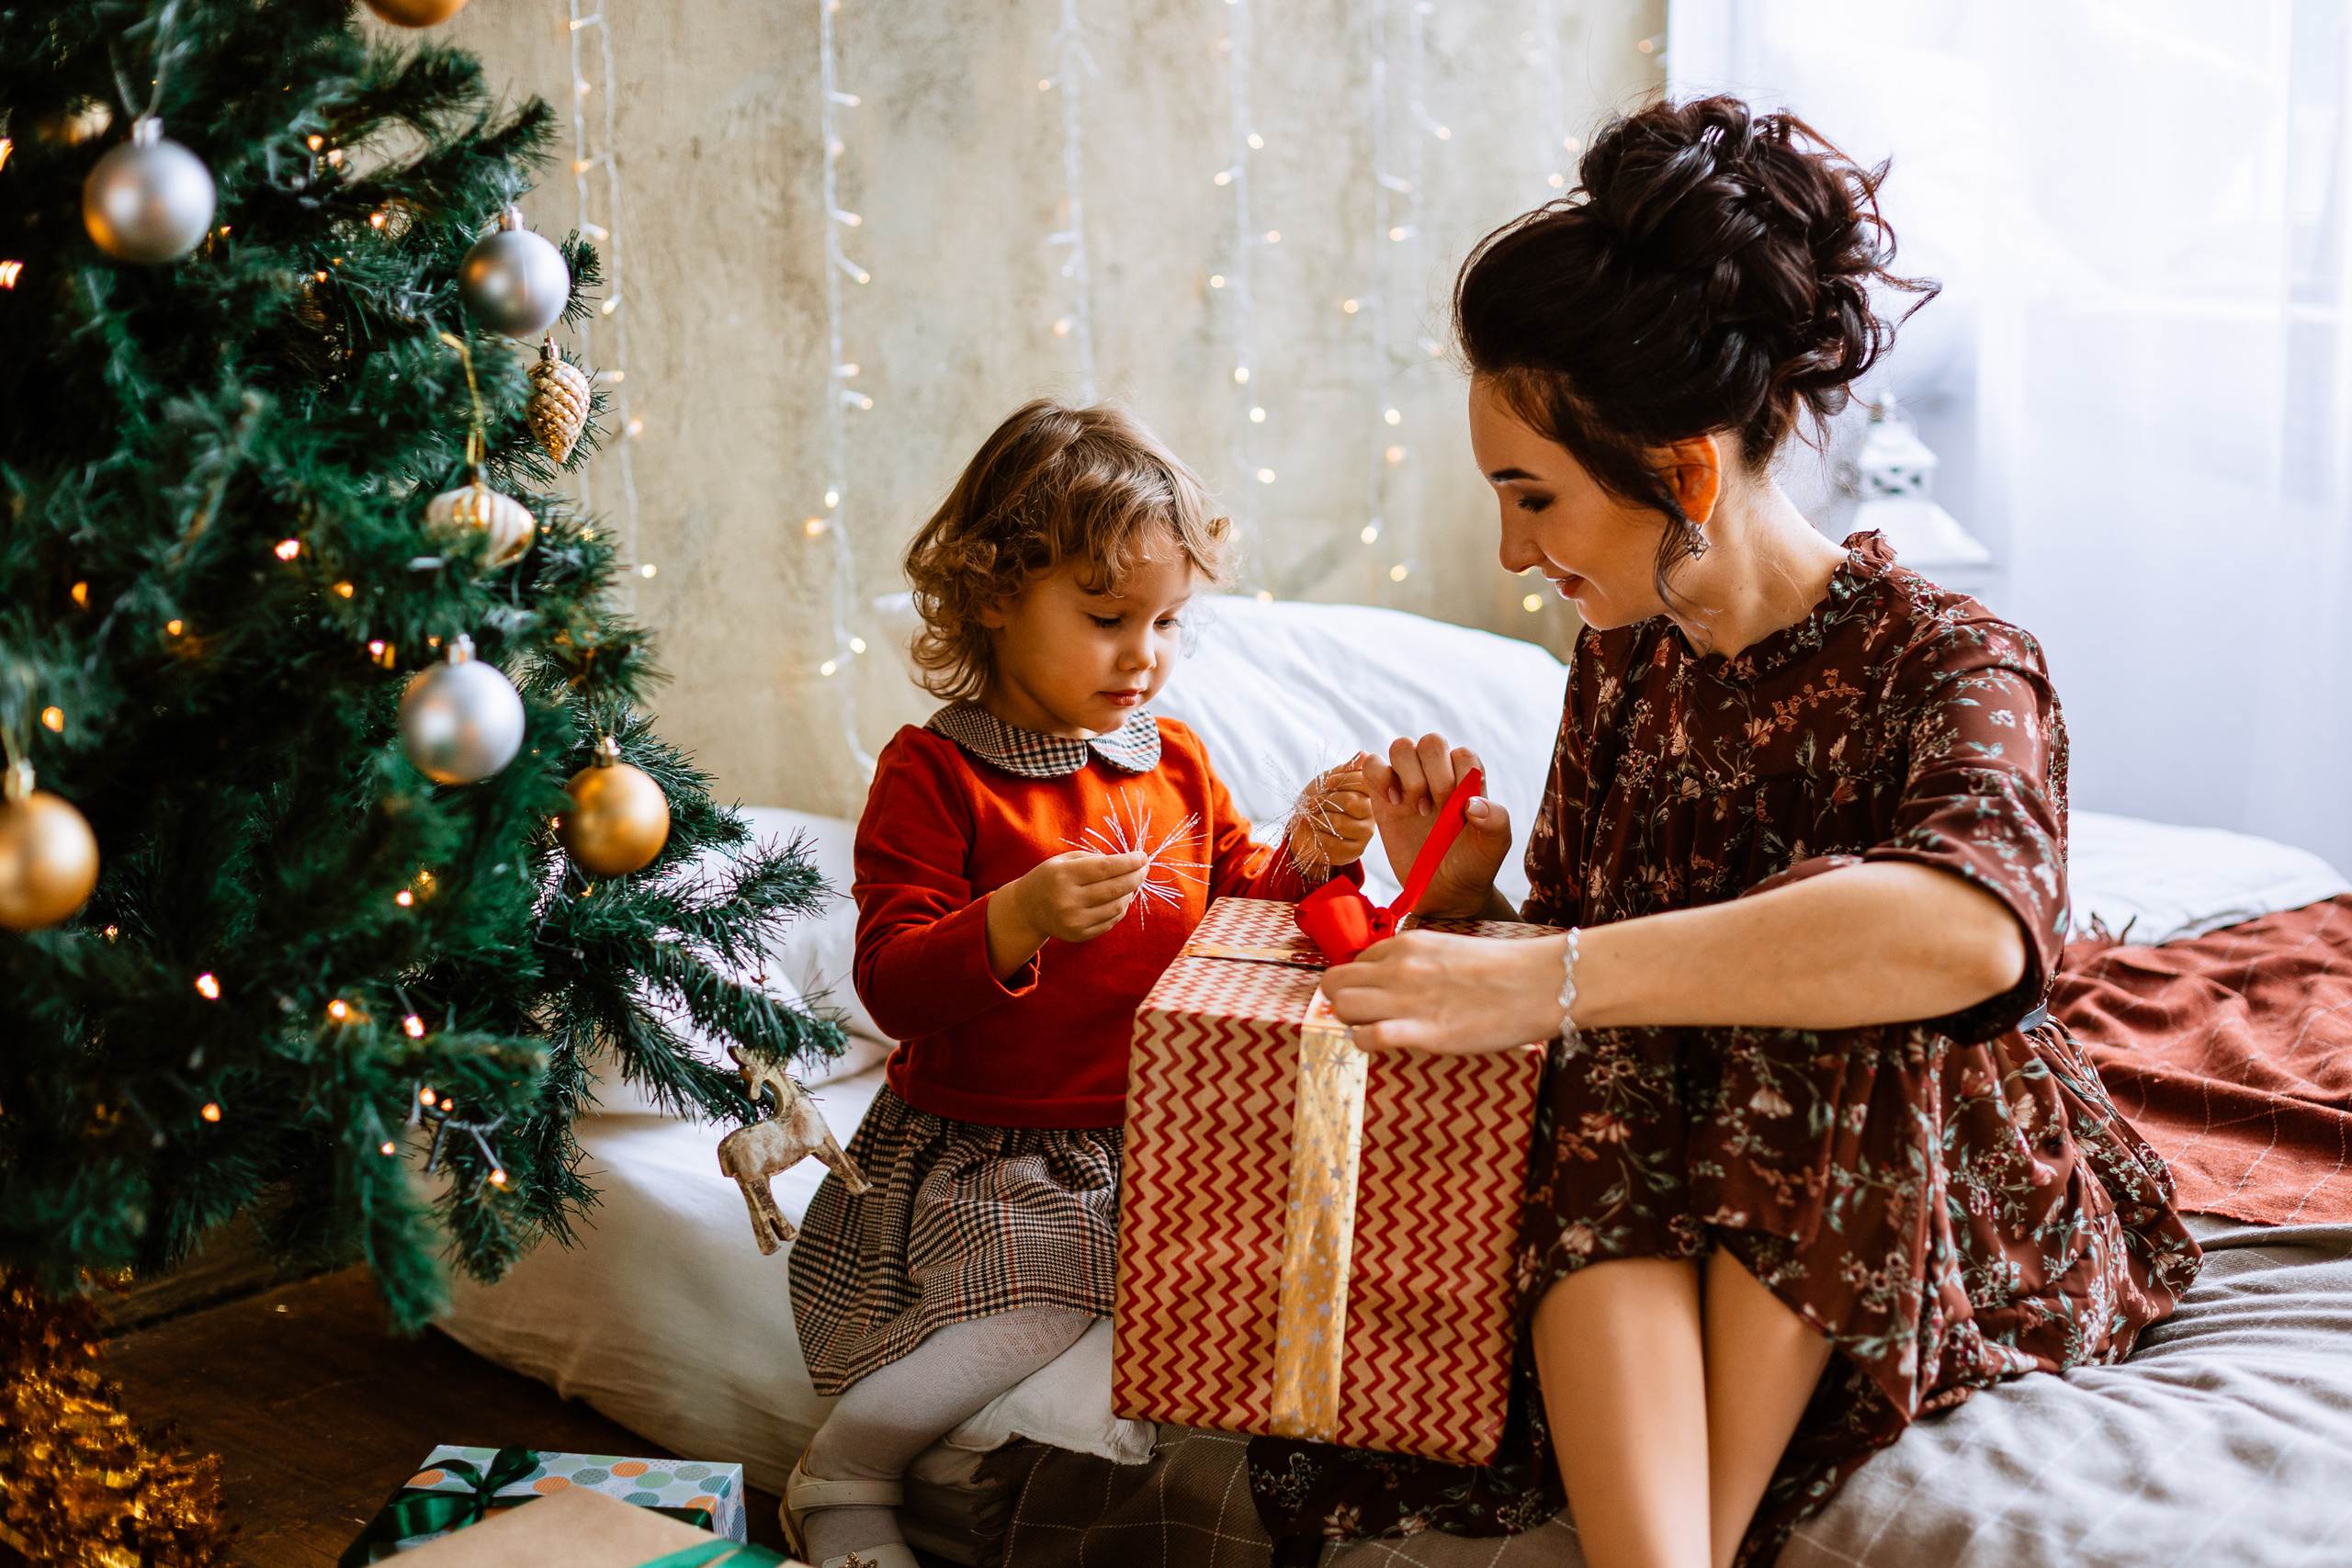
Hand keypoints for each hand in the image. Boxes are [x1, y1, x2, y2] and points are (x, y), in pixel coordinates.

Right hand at [986, 850, 1146, 977]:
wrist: (1028, 908)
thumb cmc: (1052, 878)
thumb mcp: (1065, 860)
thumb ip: (1096, 860)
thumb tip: (1130, 865)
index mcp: (1063, 876)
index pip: (1106, 868)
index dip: (1128, 862)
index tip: (1143, 857)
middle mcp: (1068, 900)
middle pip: (1115, 888)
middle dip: (1135, 877)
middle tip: (1144, 869)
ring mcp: (1074, 921)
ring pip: (1117, 907)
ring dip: (1130, 893)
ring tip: (1130, 883)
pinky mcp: (1079, 935)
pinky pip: (1111, 921)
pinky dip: (1120, 908)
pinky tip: (1120, 898)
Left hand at [1287, 756, 1374, 874]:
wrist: (1306, 827)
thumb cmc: (1320, 801)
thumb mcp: (1330, 780)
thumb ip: (1346, 770)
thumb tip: (1364, 755)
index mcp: (1370, 791)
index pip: (1364, 780)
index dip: (1342, 780)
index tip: (1329, 783)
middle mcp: (1373, 812)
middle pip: (1351, 802)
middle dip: (1326, 801)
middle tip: (1313, 802)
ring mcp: (1366, 832)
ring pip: (1340, 823)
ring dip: (1319, 818)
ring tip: (1313, 817)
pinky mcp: (1356, 850)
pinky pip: (1335, 842)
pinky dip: (1318, 835)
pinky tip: (1314, 830)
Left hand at [1321, 929, 1566, 1054]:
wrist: (1540, 983)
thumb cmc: (1503, 969)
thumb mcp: (1449, 950)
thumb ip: (1418, 962)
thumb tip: (1397, 982)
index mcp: (1406, 945)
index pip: (1355, 963)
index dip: (1360, 984)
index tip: (1375, 999)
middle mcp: (1398, 967)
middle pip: (1334, 983)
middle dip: (1341, 1002)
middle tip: (1364, 1017)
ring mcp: (1407, 999)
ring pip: (1342, 1007)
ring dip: (1349, 1023)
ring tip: (1373, 1031)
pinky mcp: (1423, 1031)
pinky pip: (1367, 1037)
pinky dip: (1365, 1043)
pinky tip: (1383, 1045)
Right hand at [1363, 734, 1512, 917]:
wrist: (1445, 892)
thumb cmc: (1473, 864)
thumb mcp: (1494, 847)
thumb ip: (1496, 821)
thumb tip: (1472, 803)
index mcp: (1468, 779)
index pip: (1463, 755)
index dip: (1460, 776)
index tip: (1460, 810)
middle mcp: (1438, 775)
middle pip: (1431, 742)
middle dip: (1434, 774)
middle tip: (1436, 808)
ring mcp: (1409, 783)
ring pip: (1401, 747)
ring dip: (1409, 775)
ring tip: (1417, 808)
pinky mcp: (1382, 796)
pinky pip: (1372, 765)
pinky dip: (1380, 776)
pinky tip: (1393, 803)